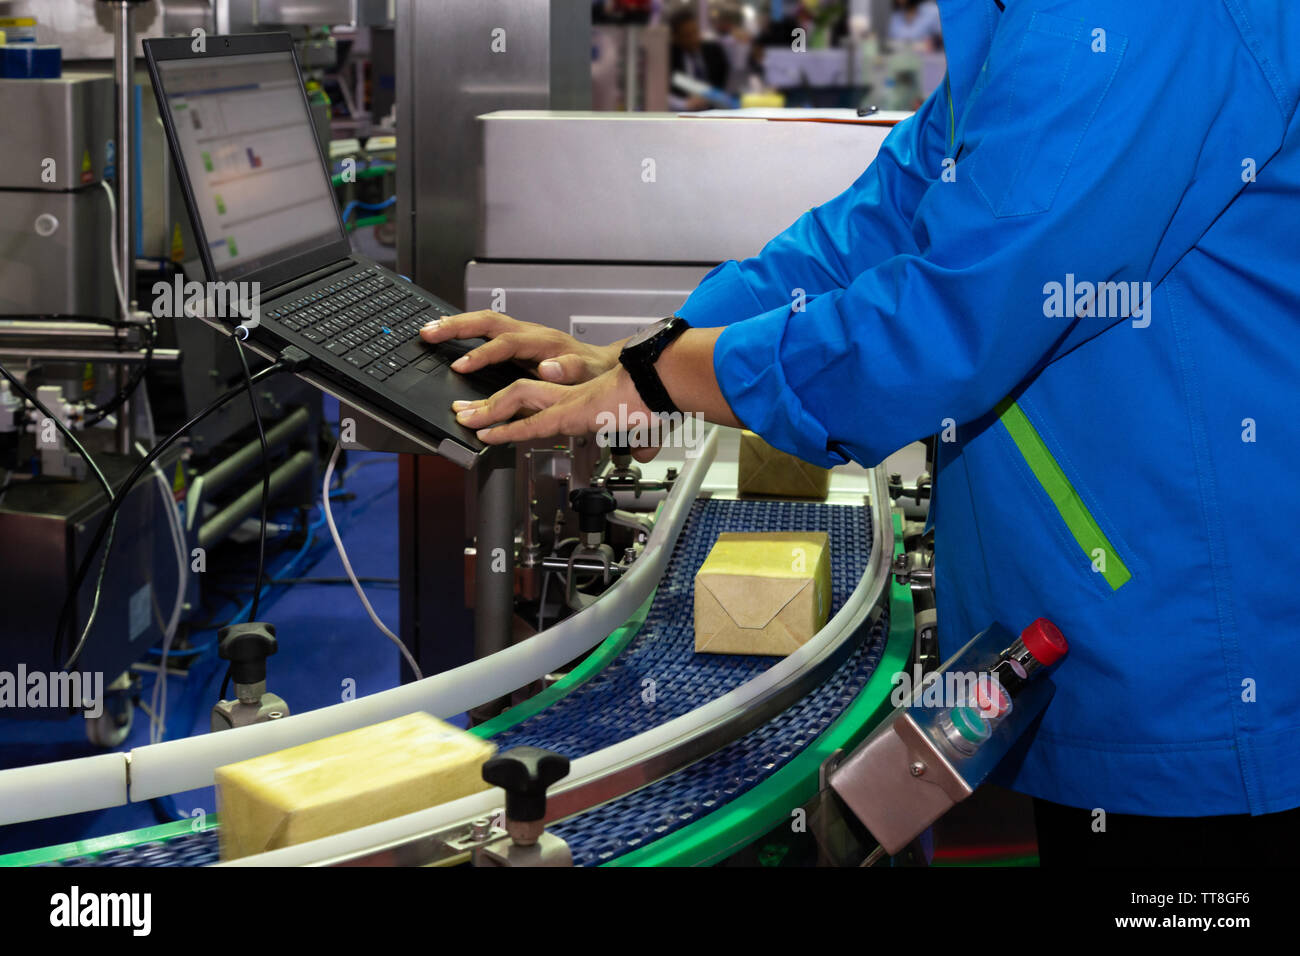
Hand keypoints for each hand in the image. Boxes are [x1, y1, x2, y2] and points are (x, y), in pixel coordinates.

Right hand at [419, 310, 619, 383]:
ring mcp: (522, 334)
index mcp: (543, 342)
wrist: (603, 365)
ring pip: (484, 321)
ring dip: (456, 324)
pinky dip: (465, 330)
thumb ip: (569, 369)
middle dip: (456, 326)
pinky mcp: (517, 340)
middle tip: (429, 333)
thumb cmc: (594, 373)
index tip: (461, 366)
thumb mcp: (588, 375)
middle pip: (487, 321)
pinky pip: (487, 330)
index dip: (482, 354)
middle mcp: (530, 332)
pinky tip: (448, 335)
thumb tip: (549, 367)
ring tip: (429, 330)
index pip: (505, 343)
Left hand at [451, 365, 663, 462]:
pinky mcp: (573, 410)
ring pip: (516, 396)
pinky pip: (532, 421)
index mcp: (585, 394)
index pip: (542, 396)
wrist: (670, 382)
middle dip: (488, 402)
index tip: (500, 413)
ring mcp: (570, 398)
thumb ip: (641, 440)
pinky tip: (489, 436)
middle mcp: (572, 391)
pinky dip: (507, 429)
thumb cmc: (661, 397)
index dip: (517, 405)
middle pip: (519, 390)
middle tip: (465, 412)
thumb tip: (643, 453)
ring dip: (487, 410)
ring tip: (465, 421)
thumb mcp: (648, 425)